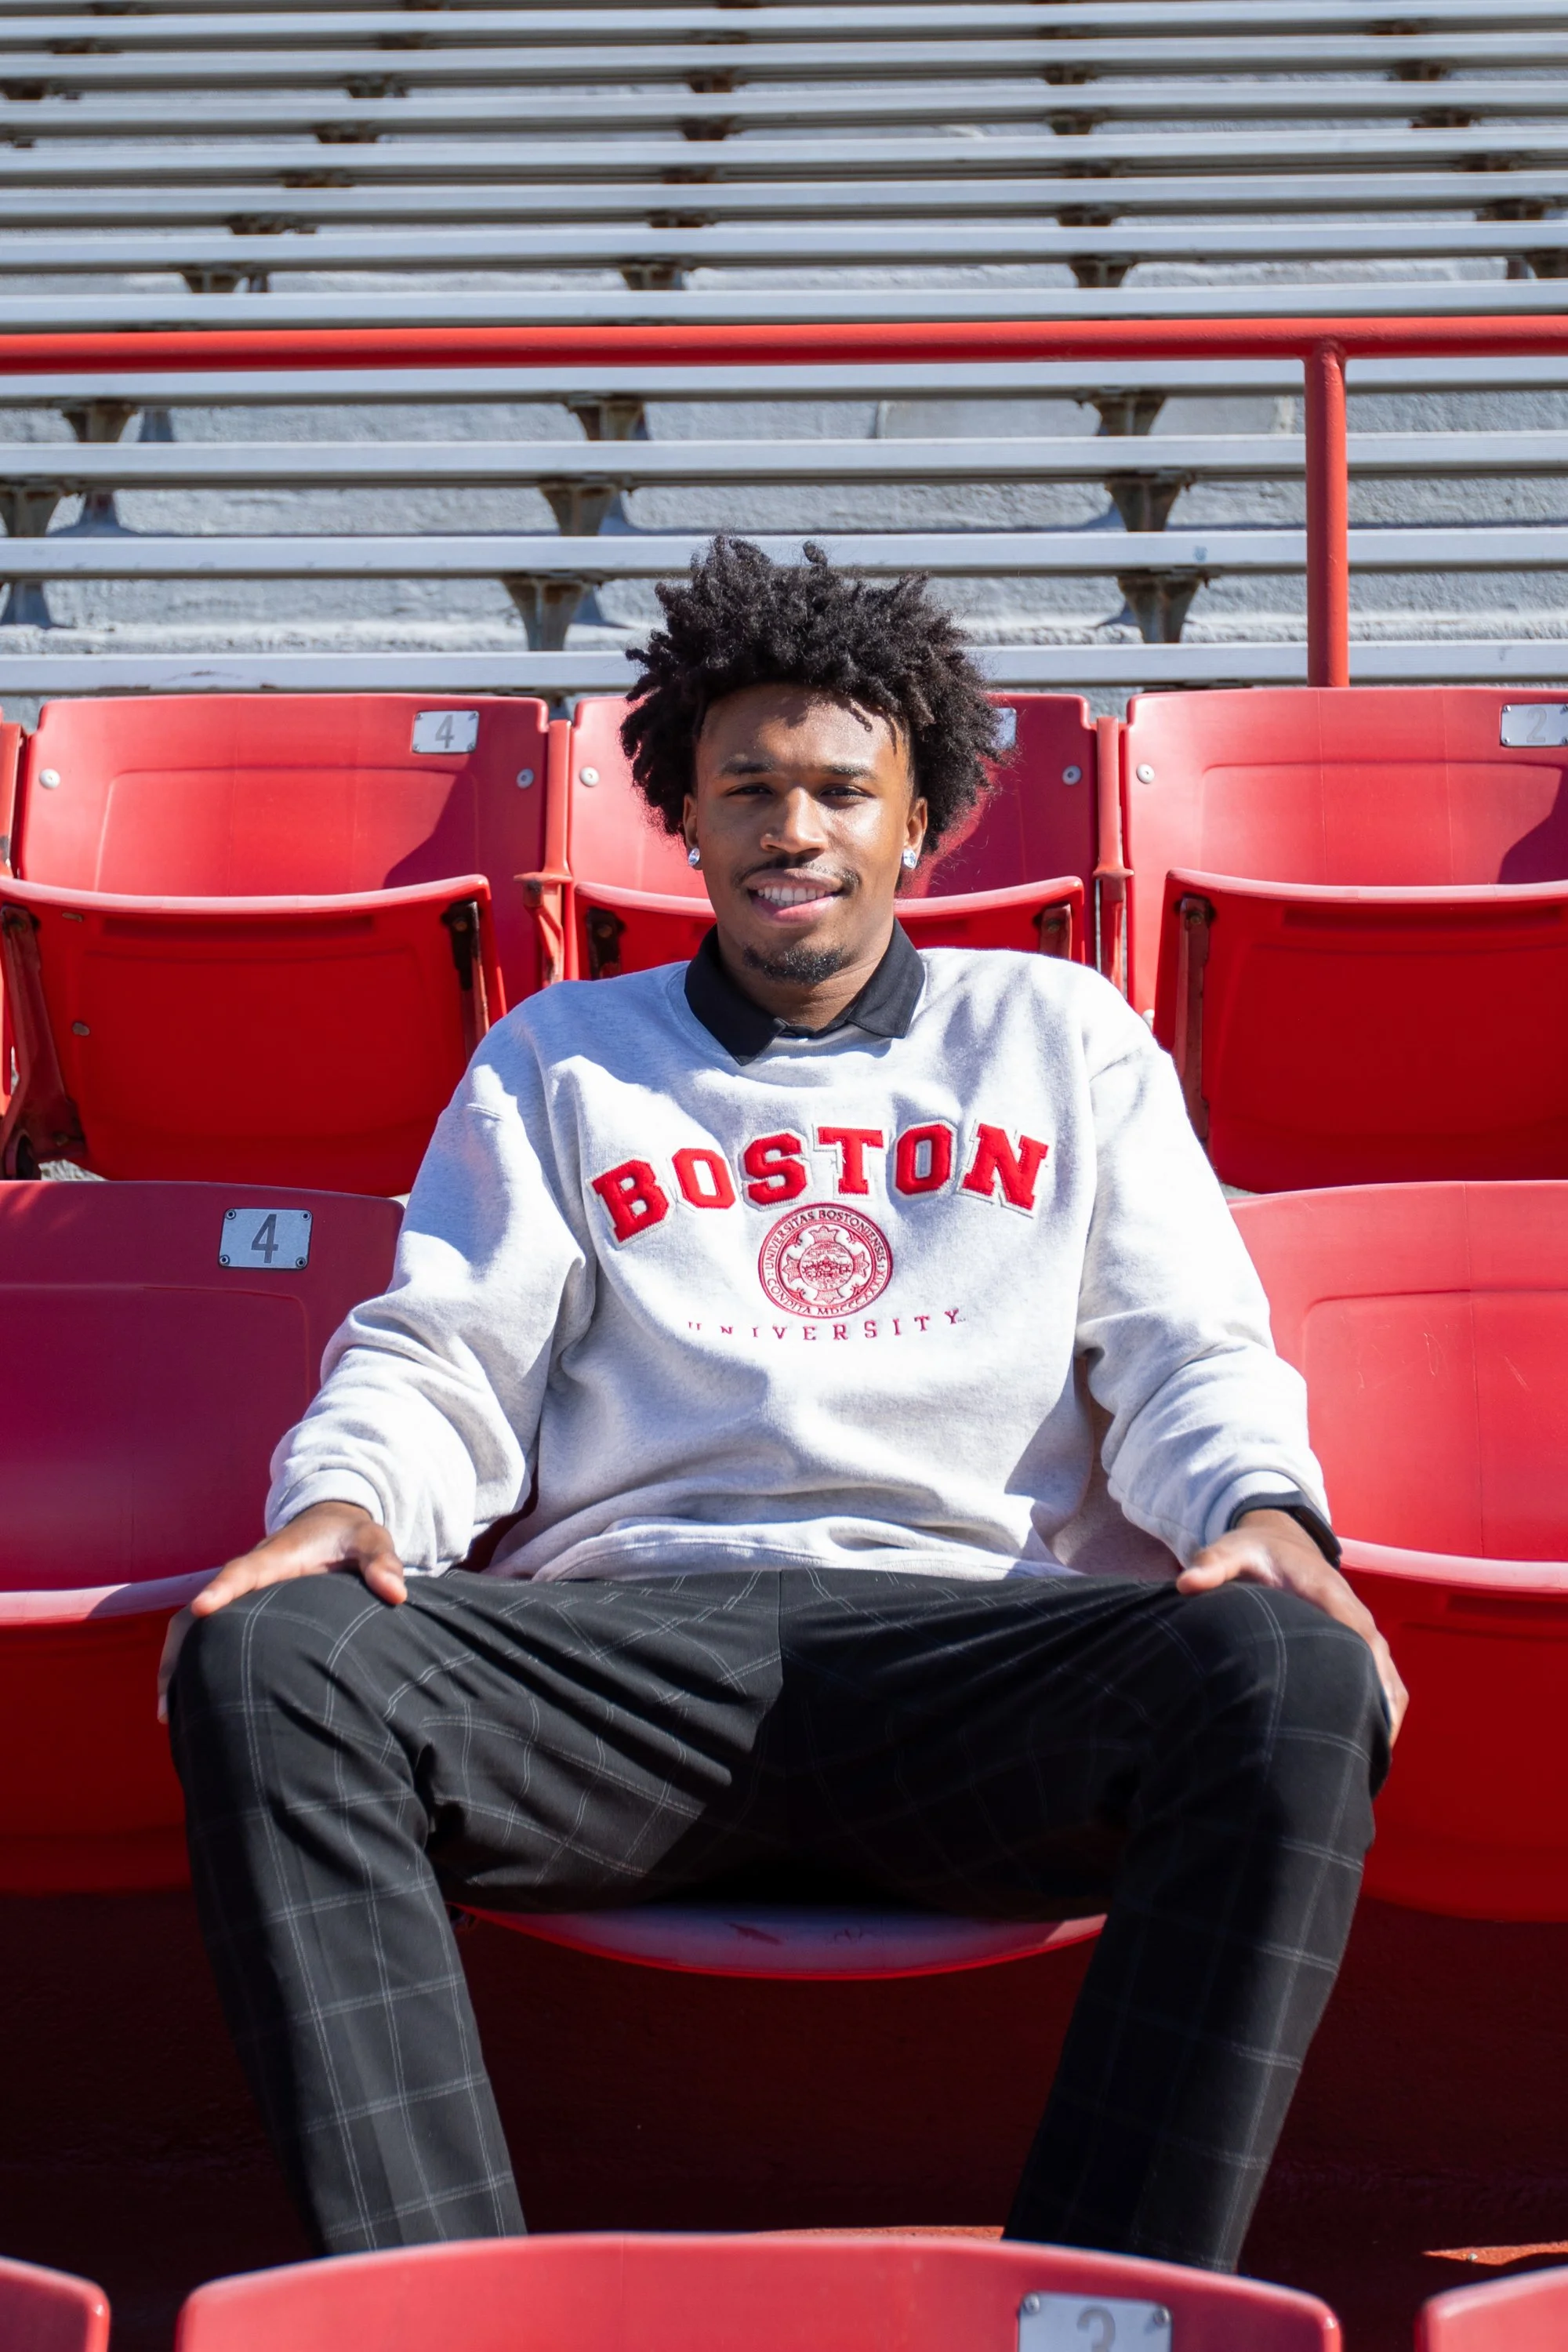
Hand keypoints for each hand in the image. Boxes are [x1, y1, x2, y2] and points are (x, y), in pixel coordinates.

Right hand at [156, 1501, 406, 1722]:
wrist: (328, 1523)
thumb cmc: (350, 1536)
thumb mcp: (371, 1540)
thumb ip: (382, 1563)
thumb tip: (396, 1594)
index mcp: (275, 1557)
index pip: (243, 1572)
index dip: (222, 1589)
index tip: (203, 1609)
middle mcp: (246, 1577)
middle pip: (199, 1610)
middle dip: (181, 1648)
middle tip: (170, 1697)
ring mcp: (238, 1596)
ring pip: (192, 1628)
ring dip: (176, 1664)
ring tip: (169, 1715)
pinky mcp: (239, 1611)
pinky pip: (204, 1637)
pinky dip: (189, 1664)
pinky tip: (188, 1704)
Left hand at [1178, 1508, 1406, 1743]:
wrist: (1279, 1543)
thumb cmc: (1254, 1553)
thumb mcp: (1231, 1551)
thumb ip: (1212, 1564)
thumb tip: (1186, 1584)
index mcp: (1327, 1593)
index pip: (1355, 1630)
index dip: (1362, 1666)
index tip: (1361, 1706)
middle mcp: (1354, 1615)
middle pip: (1378, 1663)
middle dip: (1378, 1705)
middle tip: (1365, 1754)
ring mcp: (1363, 1633)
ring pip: (1388, 1679)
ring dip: (1384, 1717)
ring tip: (1370, 1767)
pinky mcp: (1361, 1648)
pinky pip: (1386, 1684)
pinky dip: (1385, 1713)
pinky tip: (1371, 1750)